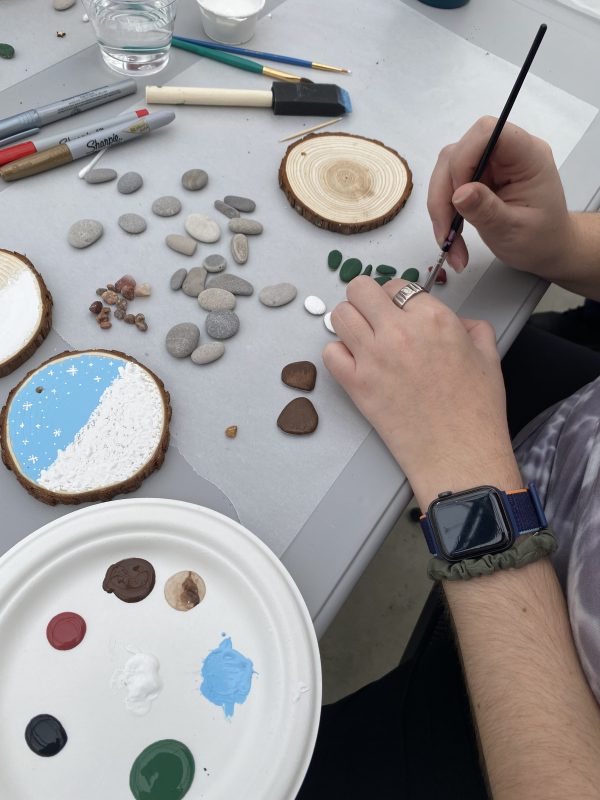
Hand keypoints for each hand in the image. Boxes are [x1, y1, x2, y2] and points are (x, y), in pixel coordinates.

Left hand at [324, 277, 520, 508]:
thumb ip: (473, 328)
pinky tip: (355, 364)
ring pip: (340, 315)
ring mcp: (373, 357)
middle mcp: (399, 331)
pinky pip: (330, 352)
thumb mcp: (488, 357)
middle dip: (366, 299)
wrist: (458, 453)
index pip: (397, 285)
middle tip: (375, 317)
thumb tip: (459, 322)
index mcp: (433, 319)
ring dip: (349, 322)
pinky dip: (338, 354)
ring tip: (363, 339)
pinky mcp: (356, 384)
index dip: (396, 297)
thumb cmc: (476, 411)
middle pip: (359, 289)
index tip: (398, 311)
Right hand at [427, 116, 573, 278]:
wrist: (545, 248)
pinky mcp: (477, 177)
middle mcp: (506, 153)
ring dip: (440, 207)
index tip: (460, 197)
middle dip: (444, 193)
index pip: (487, 132)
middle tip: (446, 233)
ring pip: (447, 171)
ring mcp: (490, 164)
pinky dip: (443, 212)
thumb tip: (459, 192)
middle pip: (458, 153)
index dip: (464, 158)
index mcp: (528, 156)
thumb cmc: (540, 239)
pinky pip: (448, 186)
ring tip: (449, 242)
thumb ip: (487, 210)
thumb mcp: (514, 230)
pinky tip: (451, 237)